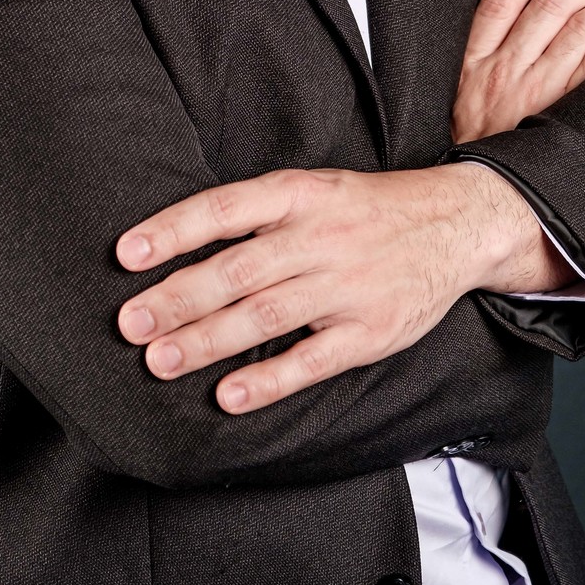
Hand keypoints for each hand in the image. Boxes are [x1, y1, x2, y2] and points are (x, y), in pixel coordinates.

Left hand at [114, 160, 552, 413]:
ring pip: (265, 316)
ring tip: (159, 361)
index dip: (172, 230)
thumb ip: (255, 213)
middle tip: (129, 323)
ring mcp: (346, 286)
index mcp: (299, 194)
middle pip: (236, 270)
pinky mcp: (371, 332)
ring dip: (208, 341)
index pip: (223, 209)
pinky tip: (229, 396)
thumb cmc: (366, 209)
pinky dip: (270, 380)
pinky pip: (313, 360)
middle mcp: (319, 237)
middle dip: (177, 298)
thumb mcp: (314, 188)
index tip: (126, 254)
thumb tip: (177, 243)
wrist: (458, 223)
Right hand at [451, 0, 584, 144]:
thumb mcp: (462, 100)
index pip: (500, 1)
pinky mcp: (565, 113)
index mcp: (474, 64)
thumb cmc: (478, 147)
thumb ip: (484, 62)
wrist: (485, 198)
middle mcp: (505, 71)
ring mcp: (537, 92)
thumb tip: (519, 18)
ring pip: (578, 31)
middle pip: (547, 9)